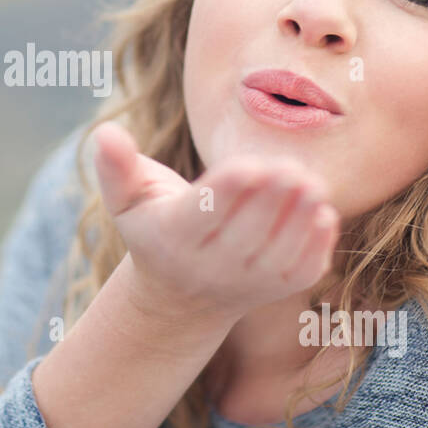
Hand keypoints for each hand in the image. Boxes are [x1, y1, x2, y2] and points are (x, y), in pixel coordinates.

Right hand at [90, 120, 339, 324]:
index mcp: (172, 237)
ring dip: (299, 218)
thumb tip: (105, 132)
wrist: (180, 294)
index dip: (228, 191)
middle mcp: (209, 267)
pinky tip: (323, 213)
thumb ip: (115, 166)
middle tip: (292, 167)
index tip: (251, 165)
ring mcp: (246, 283)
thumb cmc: (154, 226)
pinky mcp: (278, 290)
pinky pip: (300, 271)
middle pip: (246, 233)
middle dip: (272, 199)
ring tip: (313, 183)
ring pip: (277, 253)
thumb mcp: (127, 198)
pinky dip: (315, 244)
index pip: (203, 214)